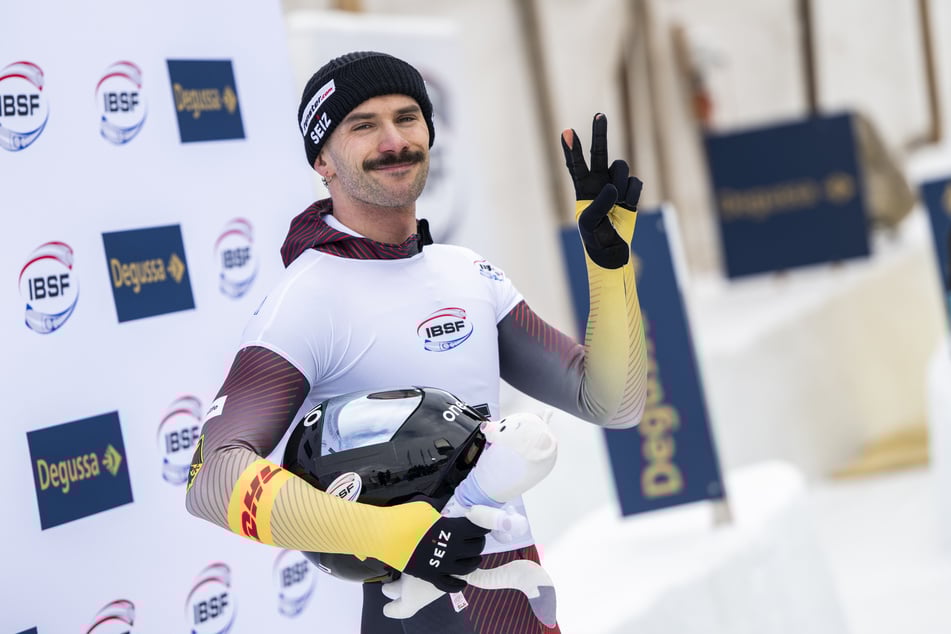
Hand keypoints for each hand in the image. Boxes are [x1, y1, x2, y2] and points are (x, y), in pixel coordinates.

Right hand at [399, 504, 489, 592]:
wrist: (385, 534)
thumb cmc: (405, 517)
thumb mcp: (428, 508)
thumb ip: (443, 513)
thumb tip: (449, 512)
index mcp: (453, 529)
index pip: (477, 529)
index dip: (482, 526)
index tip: (481, 525)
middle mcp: (452, 548)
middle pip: (476, 548)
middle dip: (479, 543)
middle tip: (476, 539)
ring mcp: (442, 564)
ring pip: (468, 567)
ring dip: (474, 562)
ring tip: (474, 558)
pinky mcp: (431, 576)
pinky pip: (450, 585)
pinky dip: (459, 584)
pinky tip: (463, 581)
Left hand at [561, 113, 641, 268]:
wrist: (612, 251)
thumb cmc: (594, 237)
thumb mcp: (590, 223)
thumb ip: (600, 204)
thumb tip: (613, 187)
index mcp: (583, 188)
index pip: (576, 165)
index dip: (572, 149)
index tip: (567, 131)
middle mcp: (598, 182)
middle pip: (599, 152)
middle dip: (599, 133)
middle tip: (600, 114)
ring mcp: (616, 185)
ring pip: (622, 167)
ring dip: (621, 181)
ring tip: (617, 202)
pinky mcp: (630, 192)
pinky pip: (636, 183)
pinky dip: (632, 195)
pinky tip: (627, 206)